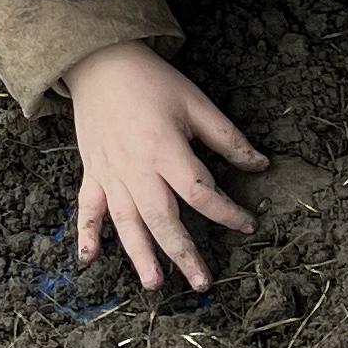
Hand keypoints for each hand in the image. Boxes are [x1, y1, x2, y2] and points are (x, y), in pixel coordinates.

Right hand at [68, 41, 265, 294]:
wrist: (100, 63)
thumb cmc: (152, 82)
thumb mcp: (196, 103)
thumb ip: (227, 138)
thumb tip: (261, 165)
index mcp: (166, 150)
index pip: (200, 192)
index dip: (227, 212)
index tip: (247, 224)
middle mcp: (136, 168)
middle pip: (162, 219)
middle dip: (183, 253)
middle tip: (202, 282)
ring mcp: (110, 173)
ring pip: (126, 222)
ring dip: (140, 255)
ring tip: (155, 283)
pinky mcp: (92, 172)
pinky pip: (87, 208)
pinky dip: (86, 233)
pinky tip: (89, 259)